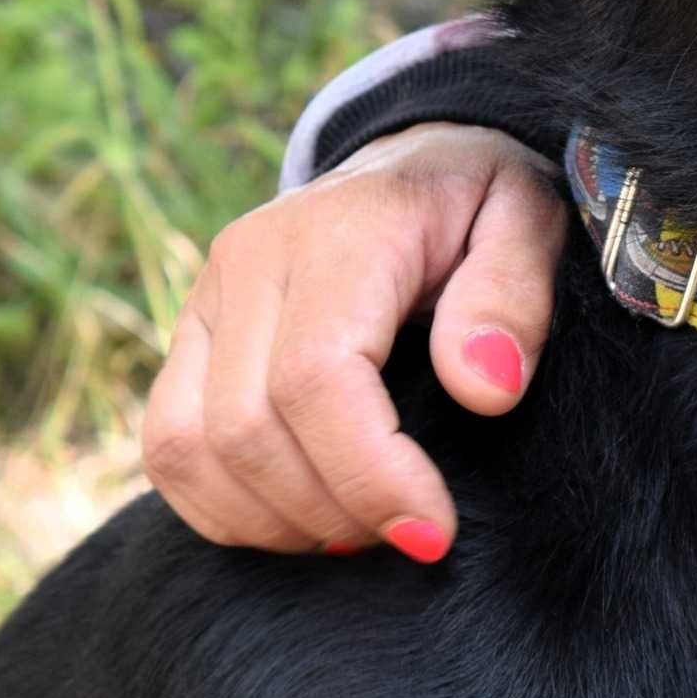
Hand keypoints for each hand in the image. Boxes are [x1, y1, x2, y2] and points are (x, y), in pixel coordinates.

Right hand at [142, 124, 567, 559]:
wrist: (416, 163)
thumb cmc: (480, 204)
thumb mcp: (529, 220)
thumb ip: (511, 296)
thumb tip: (484, 390)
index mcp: (337, 232)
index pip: (315, 376)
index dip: (368, 473)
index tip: (433, 531)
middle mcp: (248, 260)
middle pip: (245, 427)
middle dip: (331, 509)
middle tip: (408, 534)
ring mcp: (203, 300)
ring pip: (186, 448)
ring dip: (274, 521)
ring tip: (360, 531)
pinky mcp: (186, 339)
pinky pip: (167, 450)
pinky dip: (225, 509)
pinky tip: (305, 519)